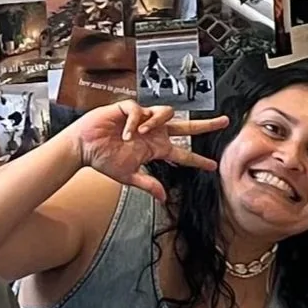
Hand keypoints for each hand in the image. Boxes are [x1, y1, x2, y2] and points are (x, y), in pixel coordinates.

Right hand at [71, 99, 226, 198]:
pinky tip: (125, 132)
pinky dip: (135, 122)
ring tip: (142, 134)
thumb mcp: (128, 176)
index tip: (212, 166)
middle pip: (185, 126)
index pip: (182, 154)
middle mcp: (153, 132)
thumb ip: (147, 184)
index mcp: (155, 148)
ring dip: (156, 122)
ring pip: (165, 113)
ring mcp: (142, 119)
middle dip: (205, 124)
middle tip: (224, 121)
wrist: (83, 147)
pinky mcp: (128, 109)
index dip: (197, 160)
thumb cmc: (103, 159)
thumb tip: (163, 198)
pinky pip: (140, 110)